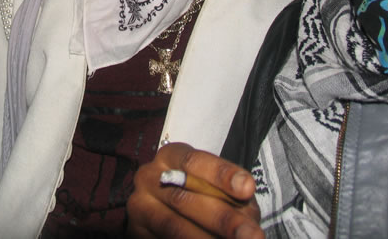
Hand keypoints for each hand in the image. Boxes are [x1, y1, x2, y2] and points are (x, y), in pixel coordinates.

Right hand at [127, 143, 263, 238]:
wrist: (165, 213)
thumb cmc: (199, 193)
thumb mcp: (213, 186)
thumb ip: (228, 195)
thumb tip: (247, 214)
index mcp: (171, 156)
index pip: (194, 161)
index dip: (221, 175)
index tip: (248, 188)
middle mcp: (149, 177)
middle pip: (185, 198)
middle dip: (223, 219)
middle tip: (251, 235)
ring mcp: (139, 206)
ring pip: (174, 226)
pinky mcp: (136, 231)